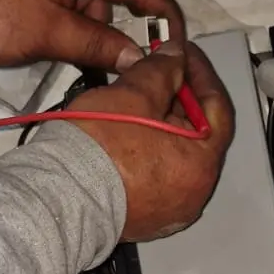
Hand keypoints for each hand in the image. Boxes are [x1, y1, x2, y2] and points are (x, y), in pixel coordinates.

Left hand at [0, 0, 184, 70]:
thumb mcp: (48, 35)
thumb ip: (98, 45)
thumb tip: (140, 57)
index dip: (162, 11)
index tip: (179, 40)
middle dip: (139, 14)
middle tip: (151, 49)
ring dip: (106, 23)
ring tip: (102, 59)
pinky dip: (83, 22)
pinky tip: (78, 49)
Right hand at [63, 43, 234, 240]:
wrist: (58, 196)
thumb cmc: (100, 146)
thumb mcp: (135, 93)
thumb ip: (162, 70)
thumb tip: (176, 57)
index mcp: (202, 165)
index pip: (216, 109)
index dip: (200, 74)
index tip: (183, 54)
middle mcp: (193, 195)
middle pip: (197, 135)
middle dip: (179, 99)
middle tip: (160, 71)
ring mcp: (169, 212)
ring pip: (174, 156)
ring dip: (163, 125)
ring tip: (139, 99)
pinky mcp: (145, 219)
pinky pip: (155, 177)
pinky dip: (149, 152)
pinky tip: (129, 132)